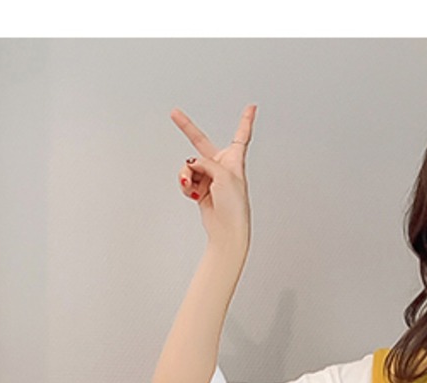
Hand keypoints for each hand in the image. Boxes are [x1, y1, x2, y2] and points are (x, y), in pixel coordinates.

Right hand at [171, 103, 255, 253]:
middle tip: (174, 113)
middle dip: (187, 129)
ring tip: (194, 188)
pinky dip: (187, 186)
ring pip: (190, 167)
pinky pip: (187, 180)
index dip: (246, 120)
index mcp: (234, 160)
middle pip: (201, 142)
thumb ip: (206, 163)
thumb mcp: (224, 176)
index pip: (241, 135)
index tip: (252, 107)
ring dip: (187, 176)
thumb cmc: (234, 206)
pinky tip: (194, 194)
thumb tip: (191, 166)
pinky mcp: (200, 189)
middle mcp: (221, 166)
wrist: (227, 231)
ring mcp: (209, 177)